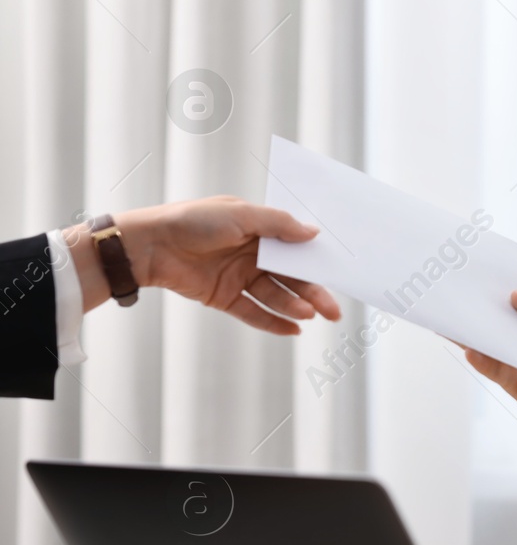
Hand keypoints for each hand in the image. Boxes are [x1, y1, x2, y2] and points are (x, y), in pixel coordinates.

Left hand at [67, 196, 340, 333]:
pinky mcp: (225, 298)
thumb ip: (278, 224)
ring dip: (293, 306)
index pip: (295, 248)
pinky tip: (293, 329)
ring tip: (308, 314)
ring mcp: (240, 277)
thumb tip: (313, 233)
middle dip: (313, 293)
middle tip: (333, 309)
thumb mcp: (240, 214)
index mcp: (259, 230)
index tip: (338, 274)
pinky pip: (254, 312)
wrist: (150, 246)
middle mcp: (253, 255)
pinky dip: (273, 322)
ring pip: (275, 295)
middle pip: (290, 277)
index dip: (315, 261)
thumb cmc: (192, 221)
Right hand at [463, 290, 516, 484]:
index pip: (513, 296)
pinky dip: (484, 361)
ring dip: (469, 332)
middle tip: (449, 287)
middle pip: (495, 318)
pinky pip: (499, 372)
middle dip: (473, 304)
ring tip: (451, 316)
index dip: (494, 283)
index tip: (471, 267)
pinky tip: (472, 349)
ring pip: (489, 345)